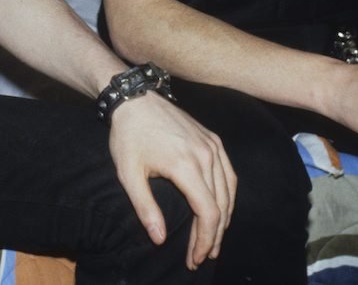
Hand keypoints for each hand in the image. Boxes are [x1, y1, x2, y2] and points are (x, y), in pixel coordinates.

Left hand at [107, 92, 235, 270]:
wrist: (134, 98)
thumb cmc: (128, 136)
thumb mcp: (128, 174)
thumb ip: (145, 208)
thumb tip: (160, 239)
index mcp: (186, 165)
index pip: (207, 213)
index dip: (204, 240)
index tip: (194, 258)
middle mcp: (206, 155)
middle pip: (221, 206)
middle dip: (213, 236)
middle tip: (202, 257)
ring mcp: (212, 145)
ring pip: (229, 191)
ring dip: (223, 219)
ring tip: (213, 241)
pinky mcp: (212, 139)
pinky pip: (229, 173)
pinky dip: (228, 195)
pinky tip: (221, 210)